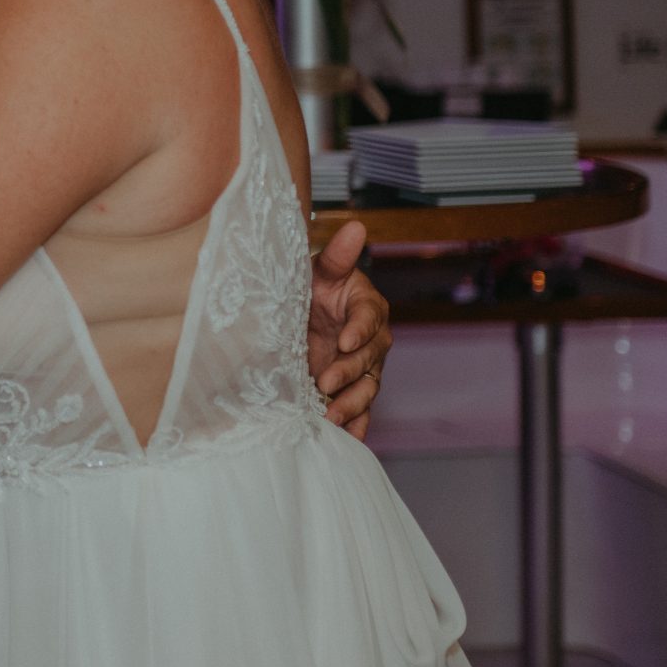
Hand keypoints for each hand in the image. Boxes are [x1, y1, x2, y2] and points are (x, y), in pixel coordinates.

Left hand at [308, 219, 389, 438]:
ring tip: (330, 419)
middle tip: (325, 382)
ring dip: (351, 405)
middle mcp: (371, 340)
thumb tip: (356, 226)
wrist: (295, 312)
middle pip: (369, 359)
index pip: (370, 318)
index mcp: (368, 307)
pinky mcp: (350, 389)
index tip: (344, 340)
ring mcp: (362, 368)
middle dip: (349, 372)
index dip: (360, 330)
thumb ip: (337, 255)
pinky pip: (358, 410)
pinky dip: (355, 426)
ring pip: (366, 389)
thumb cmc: (310, 286)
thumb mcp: (319, 270)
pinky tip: (346, 440)